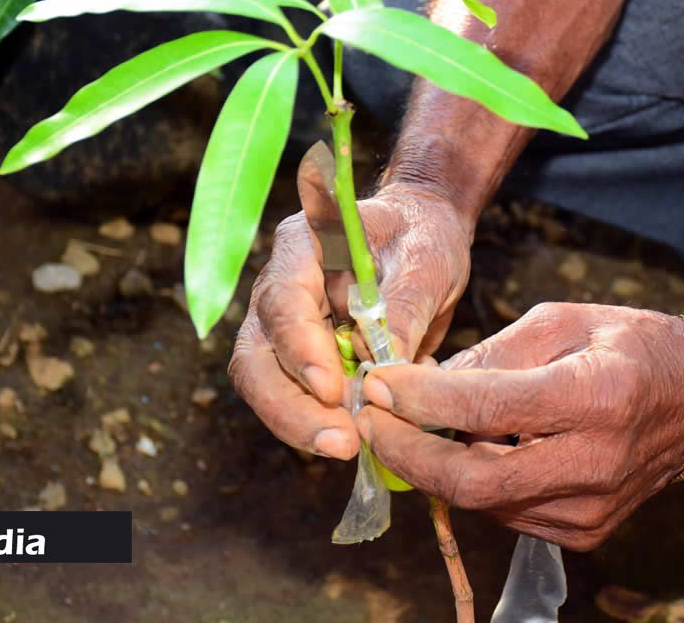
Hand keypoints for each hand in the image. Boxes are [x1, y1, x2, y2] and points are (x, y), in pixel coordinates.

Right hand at [229, 184, 473, 459]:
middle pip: (257, 357)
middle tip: (339, 442)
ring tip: (350, 447)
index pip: (283, 302)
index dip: (301, 350)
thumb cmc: (421, 236)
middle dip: (290, 407)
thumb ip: (404, 304)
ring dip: (303, 424)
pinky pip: (298, 400)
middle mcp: (279, 290)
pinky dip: (325, 422)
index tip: (332, 390)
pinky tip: (364, 434)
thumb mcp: (425, 259)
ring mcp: (284, 328)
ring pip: (267, 385)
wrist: (421, 241)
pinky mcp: (302, 361)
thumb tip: (385, 363)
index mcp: (301, 248)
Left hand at [358, 303, 683, 549]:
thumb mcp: (560, 321)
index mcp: (597, 395)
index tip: (378, 384)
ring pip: (484, 501)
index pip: (486, 410)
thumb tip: (419, 385)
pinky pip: (506, 512)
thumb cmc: (628, 345)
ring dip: (438, 465)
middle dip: (408, 453)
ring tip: (415, 424)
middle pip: (475, 481)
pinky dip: (476, 480)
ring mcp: (592, 508)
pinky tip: (471, 447)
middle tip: (371, 422)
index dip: (420, 401)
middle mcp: (597, 462)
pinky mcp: (585, 531)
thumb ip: (490, 355)